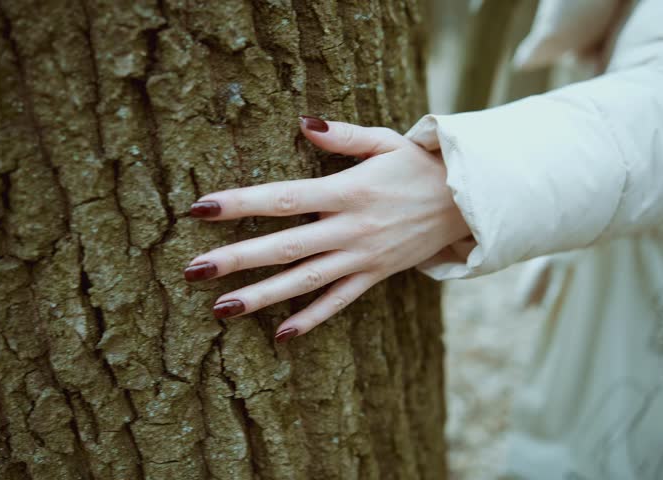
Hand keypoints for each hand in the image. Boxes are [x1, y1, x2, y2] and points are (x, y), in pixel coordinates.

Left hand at [184, 116, 469, 342]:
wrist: (469, 202)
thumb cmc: (420, 166)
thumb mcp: (386, 141)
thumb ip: (343, 136)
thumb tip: (304, 122)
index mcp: (348, 191)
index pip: (283, 198)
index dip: (240, 203)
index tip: (200, 208)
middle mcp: (351, 228)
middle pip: (285, 247)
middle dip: (237, 259)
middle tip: (193, 271)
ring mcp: (362, 256)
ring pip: (306, 281)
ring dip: (263, 296)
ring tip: (222, 309)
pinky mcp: (375, 275)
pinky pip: (339, 302)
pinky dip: (312, 319)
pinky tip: (280, 335)